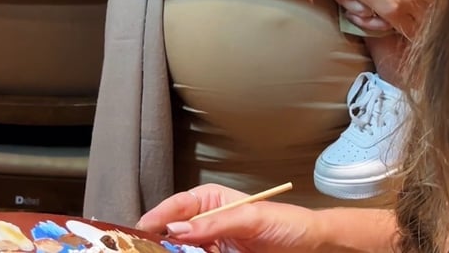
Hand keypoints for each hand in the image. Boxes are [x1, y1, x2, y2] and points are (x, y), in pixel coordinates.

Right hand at [138, 185, 325, 252]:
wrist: (309, 246)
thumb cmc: (285, 223)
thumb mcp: (251, 218)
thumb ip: (215, 223)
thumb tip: (177, 228)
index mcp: (212, 200)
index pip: (178, 205)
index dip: (157, 217)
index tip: (139, 230)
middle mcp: (207, 222)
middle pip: (173, 231)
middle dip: (157, 240)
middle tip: (140, 249)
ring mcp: (211, 245)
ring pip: (182, 250)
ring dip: (171, 252)